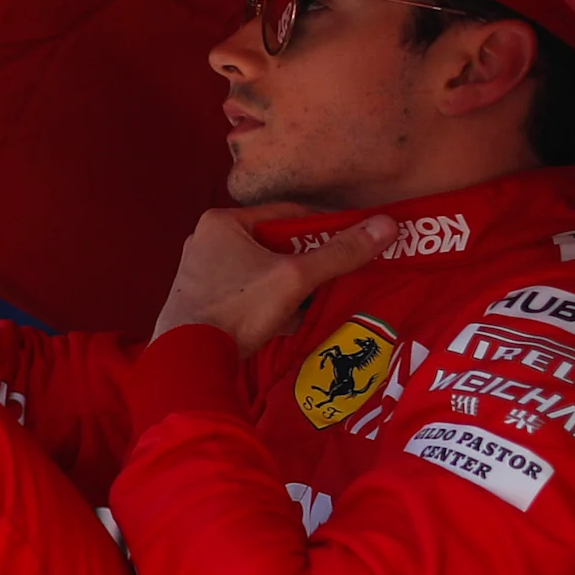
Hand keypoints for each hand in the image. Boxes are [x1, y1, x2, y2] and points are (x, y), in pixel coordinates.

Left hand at [149, 208, 395, 353]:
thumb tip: (386, 225)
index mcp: (223, 222)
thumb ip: (339, 253)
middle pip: (273, 245)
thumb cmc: (238, 309)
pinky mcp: (200, 302)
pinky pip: (246, 295)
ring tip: (318, 300)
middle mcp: (206, 241)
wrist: (188, 360)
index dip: (324, 227)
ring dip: (290, 287)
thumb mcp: (295, 278)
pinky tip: (291, 322)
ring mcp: (200, 273)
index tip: (352, 242)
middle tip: (338, 275)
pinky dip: (268, 304)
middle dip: (306, 262)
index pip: (286, 214)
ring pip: (261, 272)